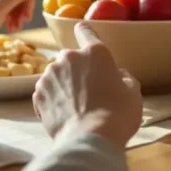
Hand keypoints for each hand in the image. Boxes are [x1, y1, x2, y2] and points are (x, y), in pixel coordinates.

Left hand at [33, 22, 143, 148]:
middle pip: (71, 59)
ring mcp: (49, 76)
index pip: (86, 31)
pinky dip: (53, 101)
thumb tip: (116, 74)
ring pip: (56, 76)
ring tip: (75, 108)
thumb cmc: (117, 115)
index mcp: (94, 52)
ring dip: (63, 86)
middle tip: (88, 92)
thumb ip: (123, 77)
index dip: (85, 33)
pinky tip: (65, 115)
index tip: (83, 34)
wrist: (89, 139)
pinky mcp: (38, 95)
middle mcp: (68, 58)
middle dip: (77, 71)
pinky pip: (46, 93)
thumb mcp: (133, 92)